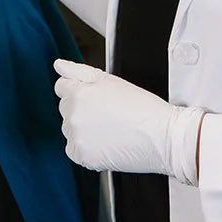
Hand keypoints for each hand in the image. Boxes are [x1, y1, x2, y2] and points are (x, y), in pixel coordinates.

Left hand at [53, 59, 202, 184]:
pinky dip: (86, 148)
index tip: (94, 98)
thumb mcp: (111, 80)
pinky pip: (74, 150)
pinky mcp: (83, 156)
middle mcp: (73, 115)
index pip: (62, 87)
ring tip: (110, 129)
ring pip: (70, 129)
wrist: (162, 138)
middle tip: (108, 113)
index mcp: (78, 92)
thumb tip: (59, 65)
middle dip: (82, 109)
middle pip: (66, 108)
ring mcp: (77, 137)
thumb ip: (78, 72)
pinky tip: (106, 143)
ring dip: (83, 128)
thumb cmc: (143, 108)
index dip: (79, 90)